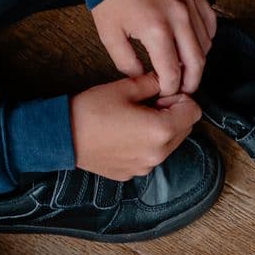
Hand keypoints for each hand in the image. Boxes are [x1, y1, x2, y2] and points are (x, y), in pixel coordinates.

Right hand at [70, 72, 201, 180]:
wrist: (61, 137)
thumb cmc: (91, 110)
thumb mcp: (125, 87)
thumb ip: (153, 83)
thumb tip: (166, 81)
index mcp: (161, 130)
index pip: (194, 112)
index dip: (181, 98)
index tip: (162, 94)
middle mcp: (157, 154)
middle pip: (185, 130)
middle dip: (173, 114)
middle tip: (148, 104)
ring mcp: (144, 167)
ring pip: (168, 145)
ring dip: (160, 130)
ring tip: (134, 119)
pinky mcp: (131, 173)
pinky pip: (150, 157)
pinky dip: (145, 145)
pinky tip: (123, 134)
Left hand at [90, 0, 217, 95]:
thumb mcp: (109, 35)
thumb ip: (127, 63)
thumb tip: (143, 76)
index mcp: (156, 31)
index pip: (172, 72)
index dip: (170, 88)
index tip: (165, 93)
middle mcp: (179, 18)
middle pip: (197, 61)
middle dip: (191, 82)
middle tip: (183, 90)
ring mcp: (189, 3)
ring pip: (206, 43)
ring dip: (198, 60)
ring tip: (185, 68)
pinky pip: (210, 21)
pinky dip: (206, 37)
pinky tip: (195, 43)